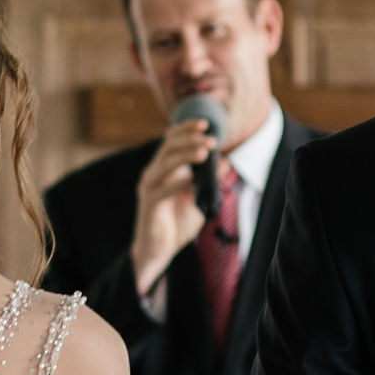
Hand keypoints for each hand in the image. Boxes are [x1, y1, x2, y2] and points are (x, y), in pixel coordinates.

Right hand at [130, 117, 219, 297]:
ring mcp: (149, 188)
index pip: (172, 141)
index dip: (186, 129)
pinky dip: (176, 183)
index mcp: (164, 169)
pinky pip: (162, 190)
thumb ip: (210, 181)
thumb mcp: (199, 200)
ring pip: (165, 164)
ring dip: (185, 155)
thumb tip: (225, 162)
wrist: (158, 251)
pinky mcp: (149, 205)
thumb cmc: (176, 225)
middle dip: (189, 139)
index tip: (205, 123)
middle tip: (211, 139)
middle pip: (168, 147)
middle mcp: (154, 174)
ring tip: (204, 152)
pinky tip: (190, 178)